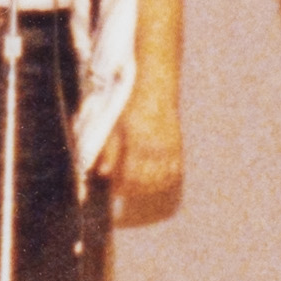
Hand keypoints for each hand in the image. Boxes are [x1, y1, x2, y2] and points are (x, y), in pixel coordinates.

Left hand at [94, 89, 186, 218]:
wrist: (155, 89)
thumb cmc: (130, 105)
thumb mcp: (114, 126)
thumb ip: (109, 150)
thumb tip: (103, 173)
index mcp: (137, 144)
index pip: (131, 177)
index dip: (122, 188)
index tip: (114, 191)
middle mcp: (155, 149)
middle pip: (146, 182)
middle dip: (133, 190)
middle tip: (123, 190)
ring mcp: (169, 149)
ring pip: (161, 180)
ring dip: (148, 187)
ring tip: (136, 186)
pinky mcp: (177, 147)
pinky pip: (174, 171)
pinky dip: (165, 179)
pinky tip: (155, 180)